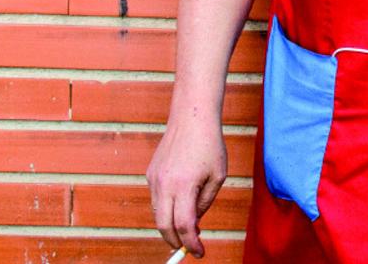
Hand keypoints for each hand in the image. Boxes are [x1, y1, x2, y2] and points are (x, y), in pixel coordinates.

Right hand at [148, 115, 225, 256]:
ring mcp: (154, 179)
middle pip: (164, 226)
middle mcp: (165, 185)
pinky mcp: (150, 174)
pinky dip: (166, 209)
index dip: (192, 243)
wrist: (191, 117)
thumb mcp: (217, 176)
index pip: (184, 225)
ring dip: (170, 225)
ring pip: (157, 214)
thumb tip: (194, 223)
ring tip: (189, 226)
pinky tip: (180, 205)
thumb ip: (205, 202)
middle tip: (188, 247)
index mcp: (184, 186)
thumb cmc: (210, 145)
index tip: (199, 252)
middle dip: (175, 241)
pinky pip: (157, 199)